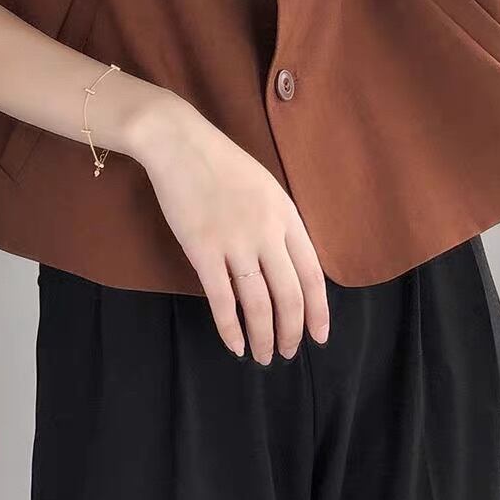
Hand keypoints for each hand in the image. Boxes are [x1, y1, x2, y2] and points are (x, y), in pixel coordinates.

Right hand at [132, 96, 330, 363]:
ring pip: (259, 303)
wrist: (180, 143)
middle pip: (289, 294)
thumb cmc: (221, 163)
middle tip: (288, 352)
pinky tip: (234, 345)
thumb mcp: (265, 187)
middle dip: (292, 331)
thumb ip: (279, 224)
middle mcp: (266, 231)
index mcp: (286, 214)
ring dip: (263, 336)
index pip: (313, 273)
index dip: (319, 310)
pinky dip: (230, 327)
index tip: (320, 336)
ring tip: (263, 356)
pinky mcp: (202, 249)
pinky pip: (222, 299)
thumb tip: (289, 266)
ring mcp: (235, 241)